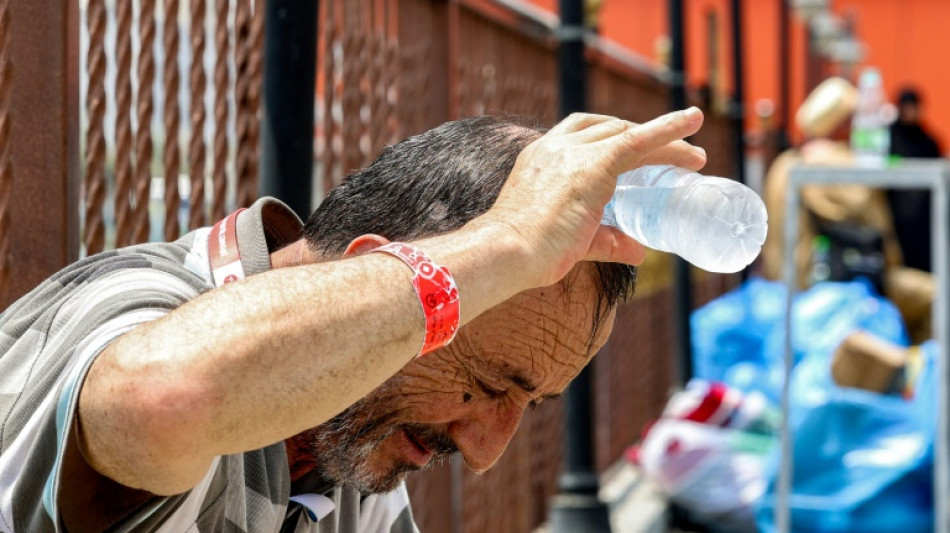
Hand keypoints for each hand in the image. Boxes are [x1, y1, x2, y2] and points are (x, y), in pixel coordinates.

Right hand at [481, 108, 706, 288]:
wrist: (505, 252)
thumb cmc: (527, 254)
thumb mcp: (571, 242)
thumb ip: (607, 242)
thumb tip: (640, 251)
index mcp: (539, 159)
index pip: (581, 135)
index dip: (611, 139)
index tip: (636, 152)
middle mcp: (554, 147)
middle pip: (608, 130)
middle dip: (643, 140)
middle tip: (674, 159)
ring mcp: (573, 154)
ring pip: (628, 136)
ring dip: (665, 142)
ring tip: (695, 158)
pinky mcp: (593, 166)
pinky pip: (638, 141)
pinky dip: (669, 129)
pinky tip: (694, 121)